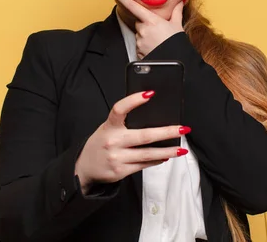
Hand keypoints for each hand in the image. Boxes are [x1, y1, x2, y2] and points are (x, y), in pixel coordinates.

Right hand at [74, 91, 189, 193]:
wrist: (83, 168)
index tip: (150, 93)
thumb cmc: (100, 144)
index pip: (120, 109)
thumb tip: (153, 119)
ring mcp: (116, 158)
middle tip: (183, 129)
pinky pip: (143, 165)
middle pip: (144, 136)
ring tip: (181, 149)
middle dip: (167, 132)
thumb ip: (124, 124)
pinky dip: (156, 160)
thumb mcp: (107, 129)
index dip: (134, 100)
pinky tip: (165, 156)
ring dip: (168, 151)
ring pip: (148, 154)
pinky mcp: (120, 171)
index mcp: (109, 126)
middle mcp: (112, 141)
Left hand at [114, 0, 184, 58]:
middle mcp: (143, 30)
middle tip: (158, 30)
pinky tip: (154, 48)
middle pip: (139, 23)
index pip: (134, 7)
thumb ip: (176, 12)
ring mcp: (140, 41)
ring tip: (158, 41)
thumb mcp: (177, 25)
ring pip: (139, 34)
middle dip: (146, 25)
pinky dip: (145, 46)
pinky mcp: (138, 51)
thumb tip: (180, 1)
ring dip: (146, 36)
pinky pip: (139, 46)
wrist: (174, 61)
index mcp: (151, 21)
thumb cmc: (175, 42)